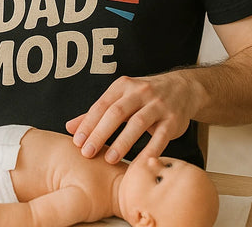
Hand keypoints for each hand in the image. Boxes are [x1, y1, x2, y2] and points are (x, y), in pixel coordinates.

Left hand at [65, 73, 193, 163]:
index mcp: (123, 86)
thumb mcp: (120, 99)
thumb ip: (96, 113)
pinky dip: (149, 151)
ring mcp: (158, 105)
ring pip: (138, 123)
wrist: (183, 88)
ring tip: (109, 159)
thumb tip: (69, 128)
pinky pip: (160, 137)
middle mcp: (140, 92)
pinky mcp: (173, 120)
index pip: (101, 105)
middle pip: (117, 113)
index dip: (88, 123)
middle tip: (87, 153)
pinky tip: (139, 165)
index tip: (77, 142)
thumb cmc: (143, 97)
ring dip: (122, 142)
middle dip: (100, 133)